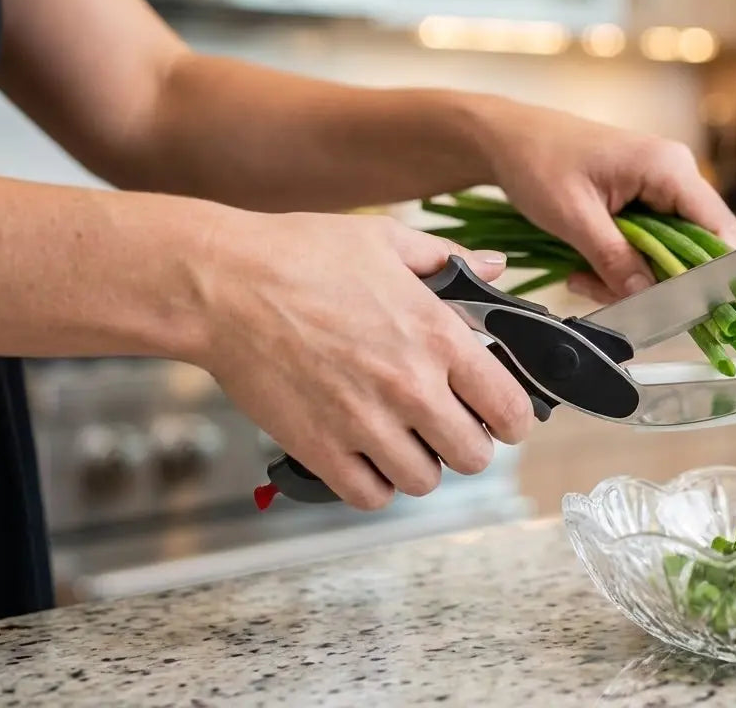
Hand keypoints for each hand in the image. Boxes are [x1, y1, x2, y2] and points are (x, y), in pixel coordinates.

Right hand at [197, 211, 534, 509]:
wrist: (221, 284)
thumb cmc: (300, 255)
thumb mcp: (387, 241)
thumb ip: (451, 259)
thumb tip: (496, 266)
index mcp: (437, 336)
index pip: (510, 408)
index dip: (514, 418)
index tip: (502, 415)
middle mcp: (410, 387)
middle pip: (475, 456)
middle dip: (468, 443)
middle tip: (448, 425)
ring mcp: (364, 423)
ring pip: (425, 481)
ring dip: (421, 464)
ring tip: (403, 438)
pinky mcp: (320, 449)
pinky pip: (370, 495)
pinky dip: (374, 483)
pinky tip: (366, 454)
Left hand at [477, 101, 735, 301]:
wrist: (508, 139)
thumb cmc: (537, 161)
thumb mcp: (574, 218)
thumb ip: (615, 259)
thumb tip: (647, 297)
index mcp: (668, 167)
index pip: (718, 229)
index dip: (704, 272)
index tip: (670, 303)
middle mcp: (674, 173)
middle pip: (693, 247)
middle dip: (654, 280)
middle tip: (607, 293)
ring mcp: (659, 186)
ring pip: (667, 251)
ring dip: (630, 276)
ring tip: (583, 279)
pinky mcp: (642, 198)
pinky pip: (647, 243)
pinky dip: (620, 263)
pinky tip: (586, 267)